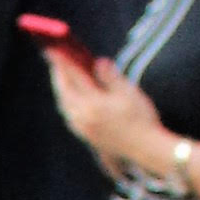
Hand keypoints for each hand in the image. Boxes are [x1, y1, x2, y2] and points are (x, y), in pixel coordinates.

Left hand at [39, 47, 167, 173]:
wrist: (146, 149)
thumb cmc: (141, 118)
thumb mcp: (128, 93)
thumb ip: (110, 77)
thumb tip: (99, 62)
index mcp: (93, 103)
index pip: (74, 77)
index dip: (62, 62)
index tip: (53, 50)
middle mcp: (83, 117)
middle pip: (64, 92)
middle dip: (58, 75)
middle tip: (55, 61)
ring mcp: (83, 128)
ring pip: (65, 105)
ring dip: (62, 89)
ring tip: (62, 77)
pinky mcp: (87, 136)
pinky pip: (70, 116)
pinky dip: (68, 103)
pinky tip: (72, 100)